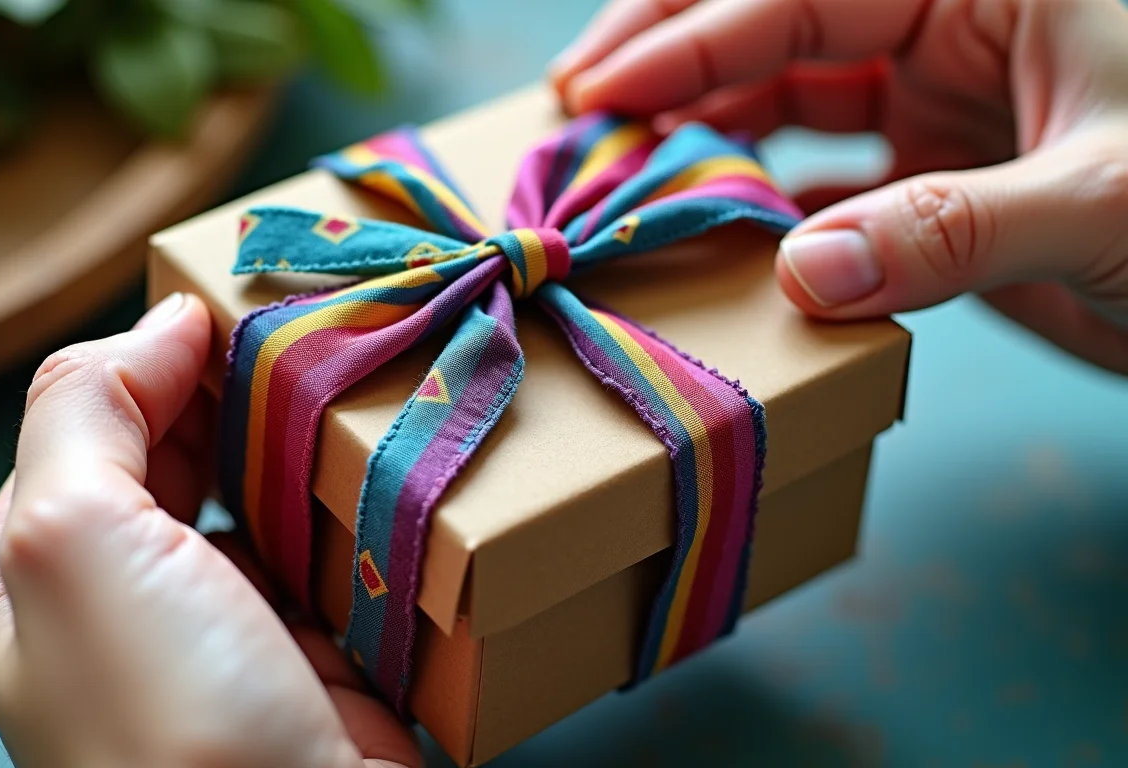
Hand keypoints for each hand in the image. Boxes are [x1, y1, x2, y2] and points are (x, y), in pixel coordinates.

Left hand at [0, 293, 419, 767]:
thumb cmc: (160, 713)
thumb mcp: (70, 539)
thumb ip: (88, 409)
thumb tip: (163, 320)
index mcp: (42, 556)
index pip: (99, 410)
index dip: (169, 350)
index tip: (258, 302)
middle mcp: (130, 587)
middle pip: (193, 447)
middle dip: (256, 392)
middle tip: (334, 334)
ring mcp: (226, 621)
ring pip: (274, 492)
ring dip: (321, 446)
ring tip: (380, 382)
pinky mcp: (313, 649)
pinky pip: (339, 551)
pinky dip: (368, 509)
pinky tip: (401, 469)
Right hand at [551, 0, 1127, 372]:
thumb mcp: (1109, 203)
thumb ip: (952, 231)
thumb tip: (800, 275)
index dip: (692, 40)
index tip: (600, 97)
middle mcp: (955, 23)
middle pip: (778, 24)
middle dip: (675, 60)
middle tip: (579, 110)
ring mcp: (944, 101)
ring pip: (792, 101)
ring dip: (710, 138)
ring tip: (622, 177)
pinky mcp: (943, 181)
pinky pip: (829, 184)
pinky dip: (768, 208)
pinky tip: (712, 234)